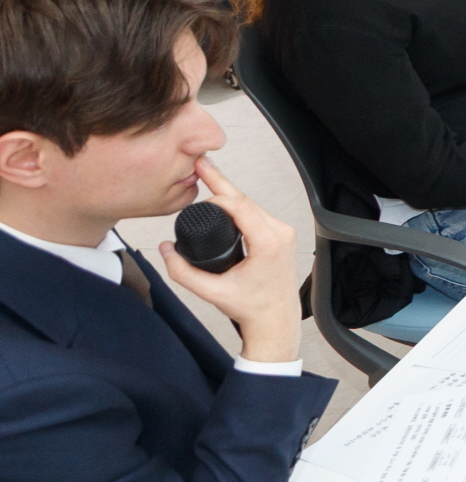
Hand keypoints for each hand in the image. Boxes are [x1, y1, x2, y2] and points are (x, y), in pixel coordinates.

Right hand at [152, 156, 307, 364]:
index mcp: (268, 243)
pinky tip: (225, 197)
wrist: (276, 318)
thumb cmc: (251, 307)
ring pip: (252, 205)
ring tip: (208, 175)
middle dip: (221, 181)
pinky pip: (257, 213)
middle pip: (246, 200)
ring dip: (229, 193)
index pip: (242, 206)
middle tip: (201, 162)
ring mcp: (284, 233)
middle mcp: (280, 233)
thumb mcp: (212, 293)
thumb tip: (165, 249)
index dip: (218, 195)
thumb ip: (183, 273)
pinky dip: (239, 204)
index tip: (198, 191)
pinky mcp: (282, 235)